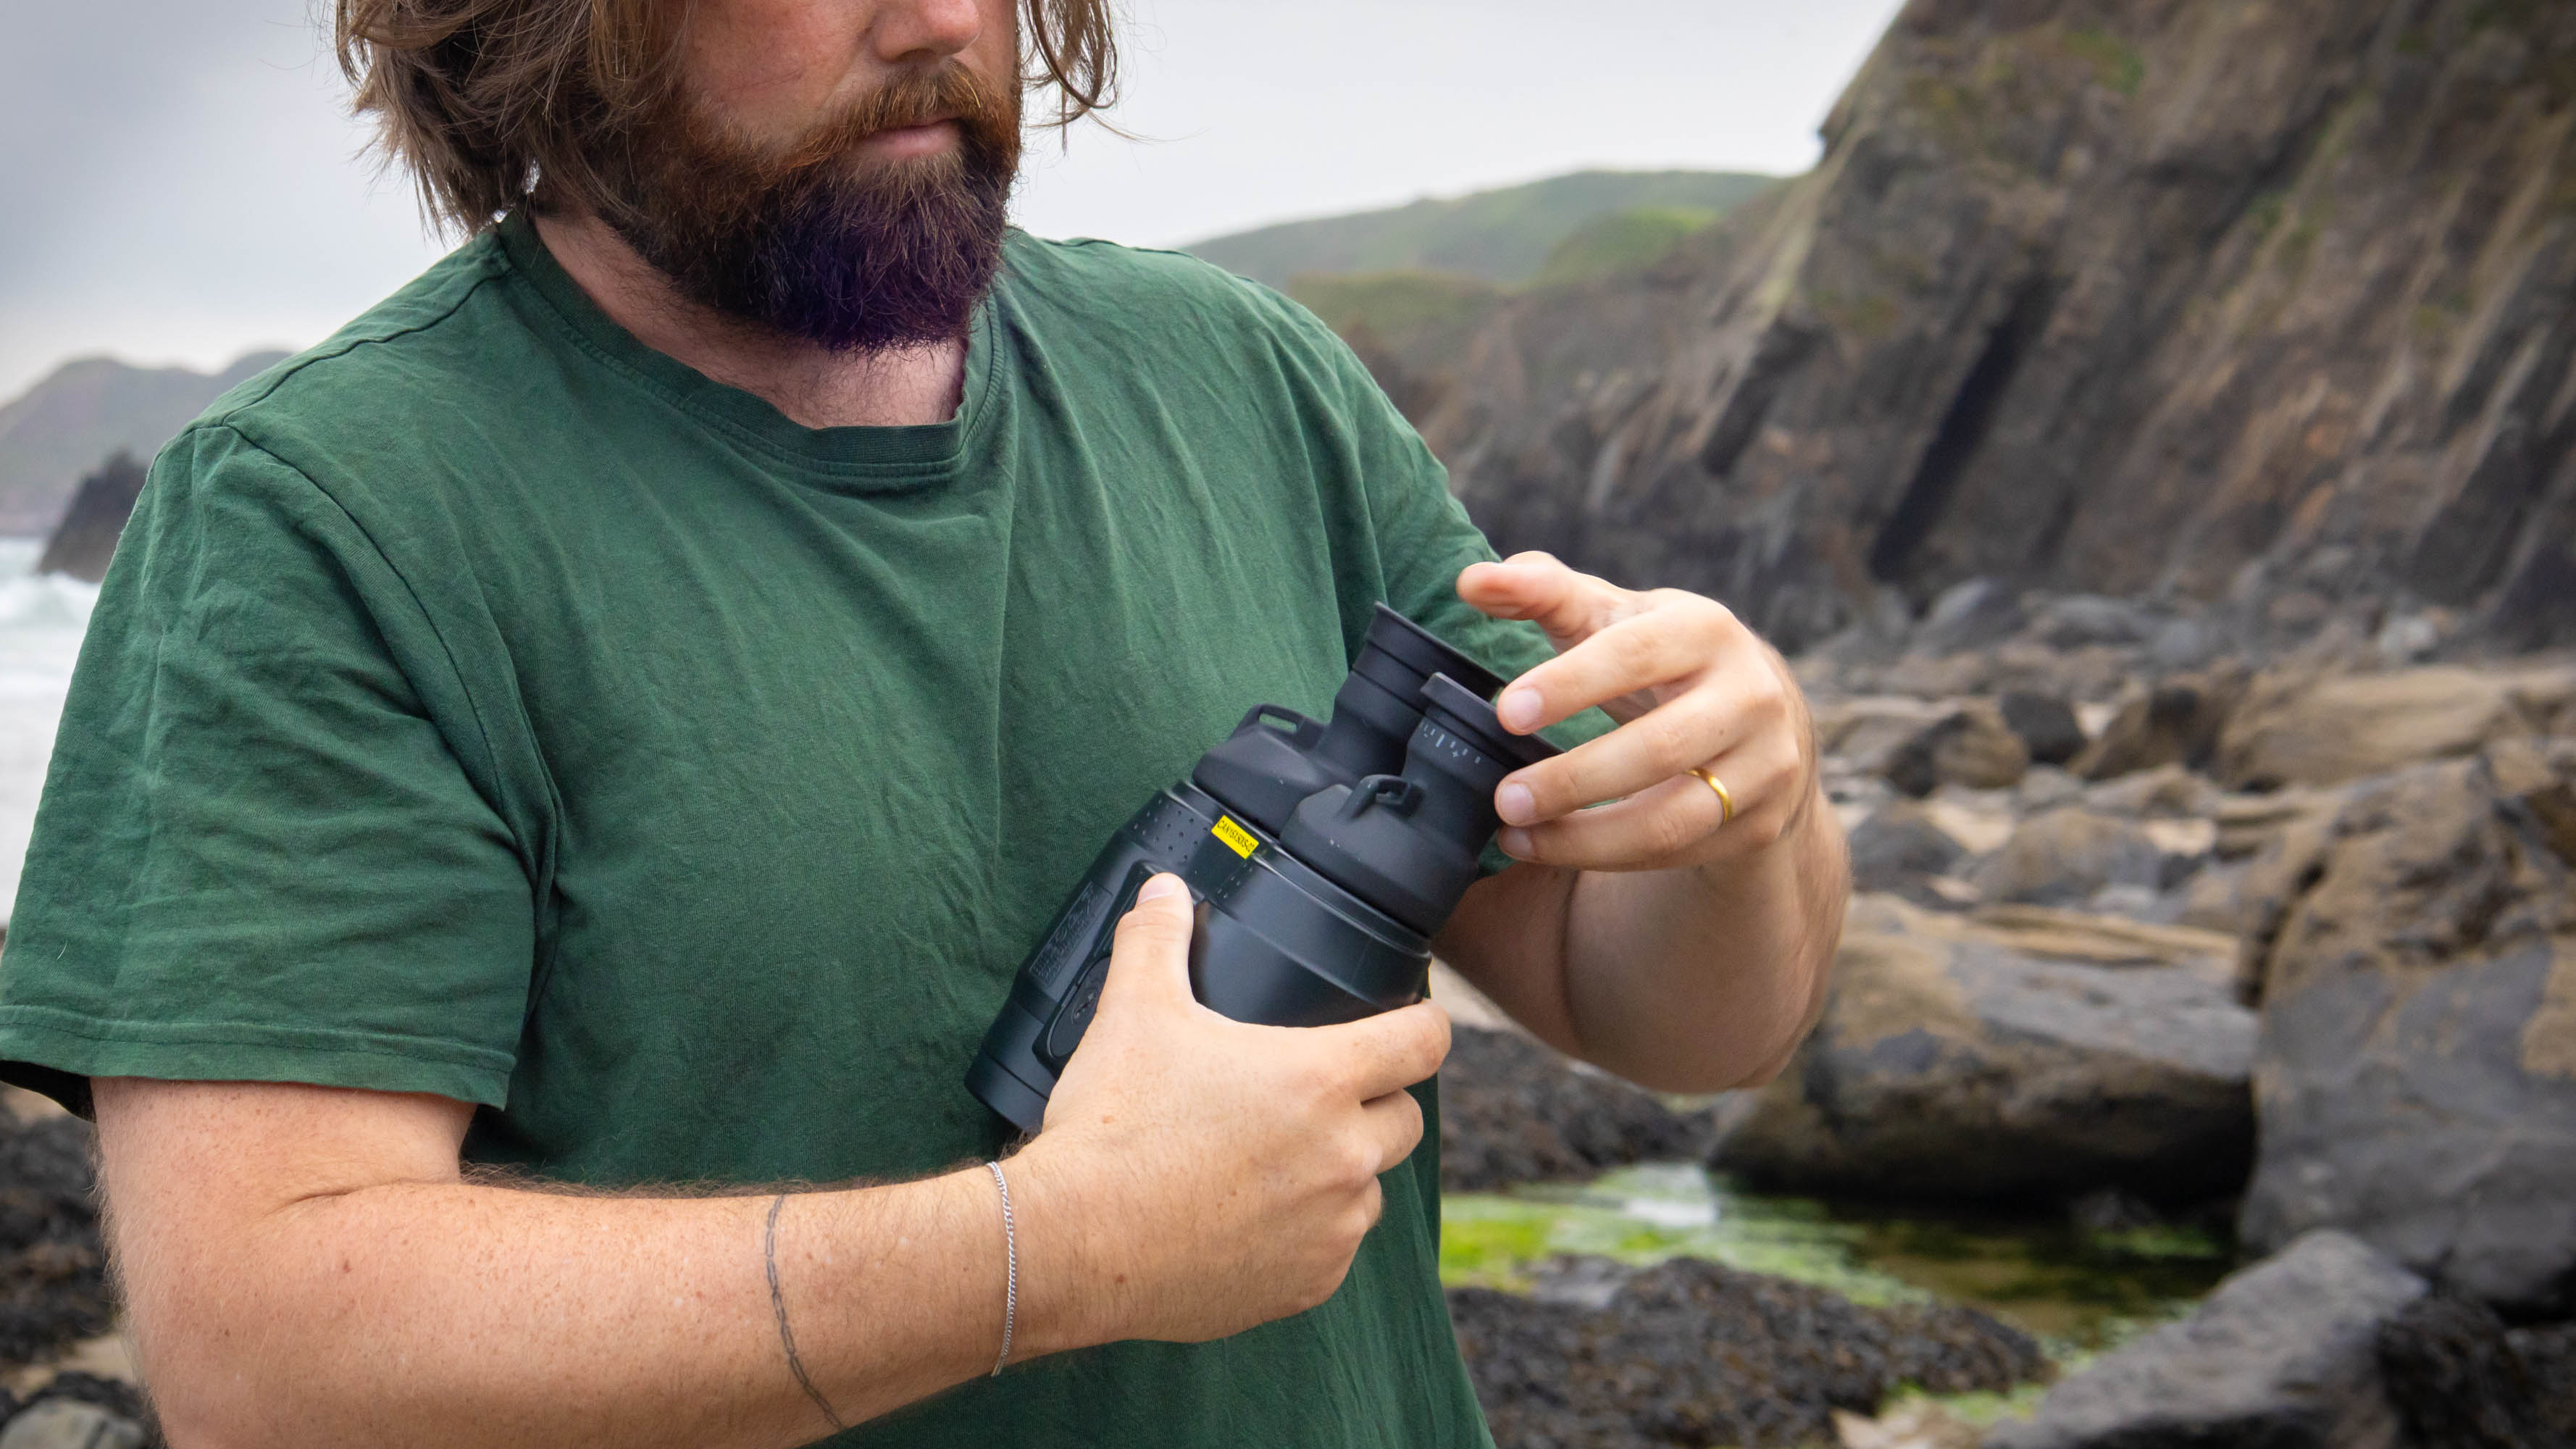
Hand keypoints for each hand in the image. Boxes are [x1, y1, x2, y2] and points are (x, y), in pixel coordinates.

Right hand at [1009, 876, 1450, 1347]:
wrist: (1075, 1244)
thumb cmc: (1114, 1126)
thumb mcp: (1134, 1011)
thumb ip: (1157, 940)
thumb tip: (1164, 889)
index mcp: (1320, 1079)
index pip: (1424, 1041)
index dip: (1424, 1024)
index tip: (1411, 1022)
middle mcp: (1344, 1155)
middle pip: (1407, 1119)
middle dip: (1375, 1102)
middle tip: (1315, 1096)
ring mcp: (1331, 1227)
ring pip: (1368, 1188)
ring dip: (1339, 1171)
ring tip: (1270, 1160)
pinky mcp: (1306, 1285)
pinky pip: (1332, 1250)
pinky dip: (1306, 1233)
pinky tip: (1248, 1218)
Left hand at [1457, 552, 1819, 870]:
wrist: (1759, 714)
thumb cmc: (1657, 655)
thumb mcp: (1610, 615)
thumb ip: (1541, 591)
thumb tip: (1474, 581)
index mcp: (1707, 629)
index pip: (1636, 655)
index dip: (1570, 684)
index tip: (1507, 713)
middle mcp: (1750, 696)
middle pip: (1660, 747)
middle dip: (1574, 778)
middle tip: (1503, 797)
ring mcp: (1764, 764)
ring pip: (1672, 817)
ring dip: (1585, 837)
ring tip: (1515, 833)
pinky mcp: (1757, 822)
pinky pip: (1675, 852)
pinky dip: (1605, 857)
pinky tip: (1550, 847)